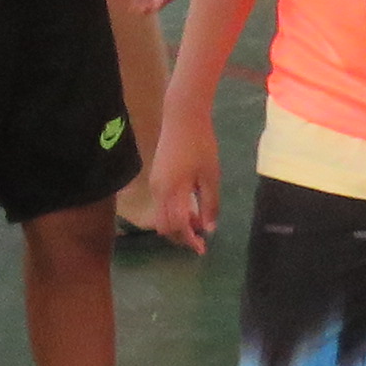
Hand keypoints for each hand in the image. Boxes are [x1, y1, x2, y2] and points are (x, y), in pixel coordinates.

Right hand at [140, 127, 221, 253]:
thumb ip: (210, 204)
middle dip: (181, 236)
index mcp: (172, 192)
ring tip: (199, 220)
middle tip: (200, 237)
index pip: (177, 226)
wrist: (182, 116)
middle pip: (164, 226)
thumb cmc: (200, 144)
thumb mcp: (210, 175)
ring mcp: (155, 184)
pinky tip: (190, 205)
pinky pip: (162, 204)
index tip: (203, 248)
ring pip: (162, 215)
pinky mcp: (156, 178)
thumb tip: (209, 228)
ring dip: (178, 224)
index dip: (189, 240)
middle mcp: (158, 191)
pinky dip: (174, 212)